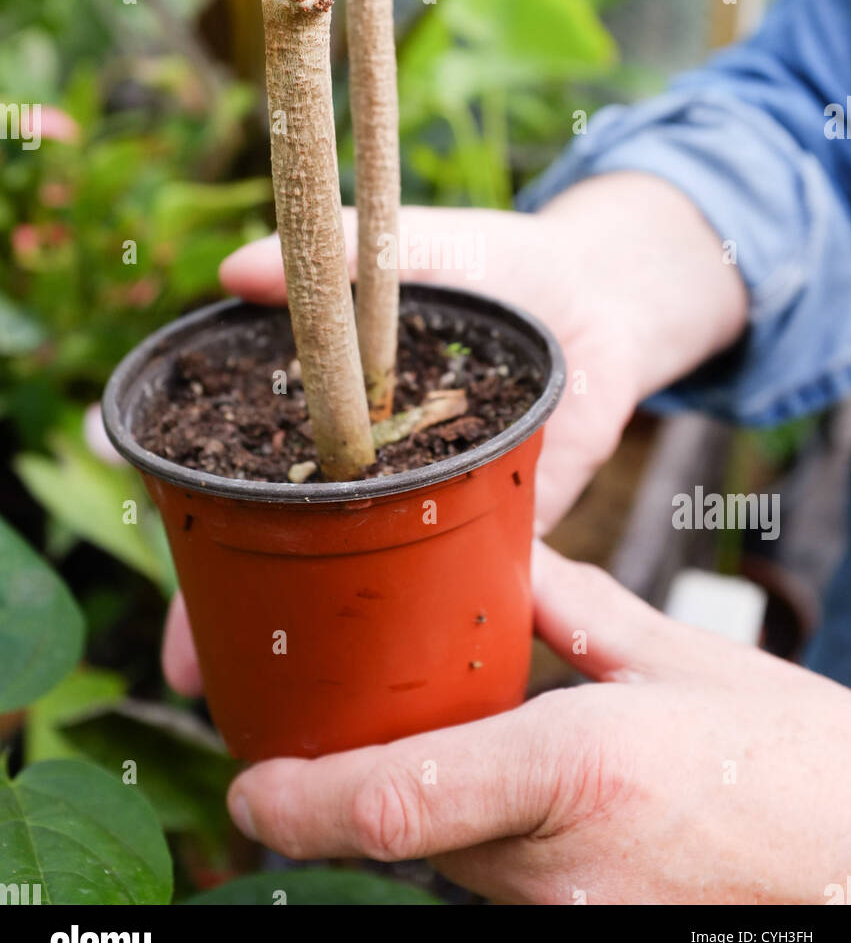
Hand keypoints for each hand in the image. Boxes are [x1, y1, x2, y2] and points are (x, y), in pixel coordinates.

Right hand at [163, 175, 746, 691]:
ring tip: (259, 697)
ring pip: (352, 574)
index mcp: (333, 397)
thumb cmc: (500, 264)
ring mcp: (425, 498)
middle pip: (282, 534)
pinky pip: (445, 581)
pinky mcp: (492, 522)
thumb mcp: (424, 245)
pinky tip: (381, 688)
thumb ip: (346, 251)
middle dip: (233, 599)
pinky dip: (412, 628)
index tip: (154, 531)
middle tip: (191, 666)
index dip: (195, 497)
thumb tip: (235, 270)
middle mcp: (366, 458)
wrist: (604, 302)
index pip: (244, 454)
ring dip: (306, 635)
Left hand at [225, 542, 850, 904]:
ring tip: (426, 740)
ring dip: (424, 812)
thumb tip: (514, 569)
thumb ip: (579, 612)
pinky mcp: (593, 941)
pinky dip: (484, 840)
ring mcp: (577, 919)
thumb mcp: (679, 662)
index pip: (397, 804)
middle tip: (329, 726)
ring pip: (455, 864)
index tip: (252, 789)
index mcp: (576, 768)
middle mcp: (561, 862)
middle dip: (354, 792)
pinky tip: (513, 790)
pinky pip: (507, 887)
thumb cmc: (800, 762)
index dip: (303, 803)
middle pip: (410, 832)